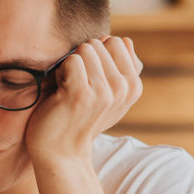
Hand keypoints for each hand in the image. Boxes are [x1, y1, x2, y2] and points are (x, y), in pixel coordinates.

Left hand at [25, 36, 142, 165]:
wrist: (61, 152)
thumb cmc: (80, 118)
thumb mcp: (109, 94)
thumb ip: (121, 68)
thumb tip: (127, 41)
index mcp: (133, 85)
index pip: (115, 42)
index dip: (96, 58)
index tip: (90, 81)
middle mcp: (123, 88)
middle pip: (98, 43)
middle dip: (82, 60)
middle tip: (76, 88)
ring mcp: (104, 92)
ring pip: (85, 49)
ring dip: (69, 67)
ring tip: (69, 91)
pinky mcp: (81, 94)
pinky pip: (71, 60)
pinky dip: (60, 73)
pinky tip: (61, 93)